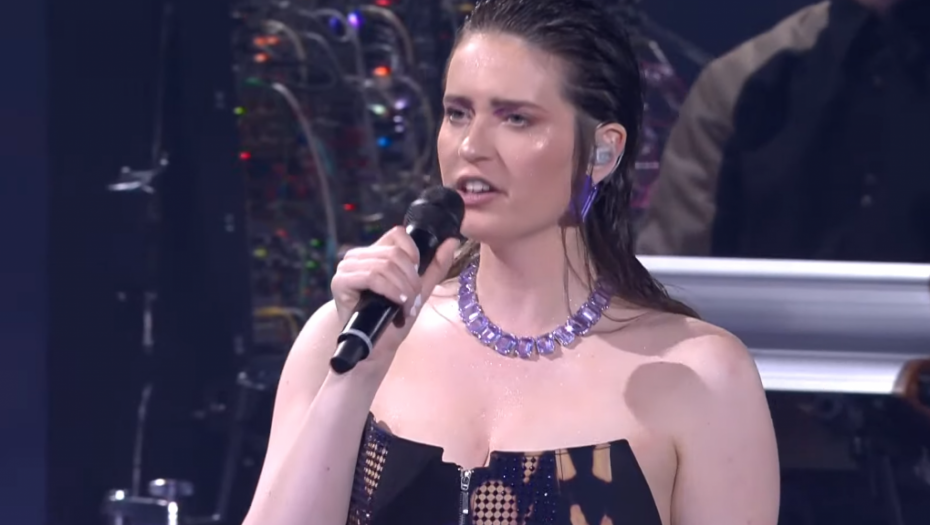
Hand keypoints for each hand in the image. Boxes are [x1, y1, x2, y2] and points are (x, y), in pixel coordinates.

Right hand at [330, 226, 459, 357]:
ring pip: (385, 265)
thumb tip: (452, 242)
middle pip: (395, 254)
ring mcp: (346, 267)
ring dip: (403, 290)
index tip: (417, 278)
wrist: (375, 347)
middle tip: (413, 302)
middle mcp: (357, 256)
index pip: (398, 234)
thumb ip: (435, 266)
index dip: (414, 254)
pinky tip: (396, 303)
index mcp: (374, 252)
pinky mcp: (340, 281)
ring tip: (405, 307)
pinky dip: (390, 291)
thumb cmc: (393, 318)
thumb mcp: (419, 289)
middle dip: (411, 281)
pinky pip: (371, 277)